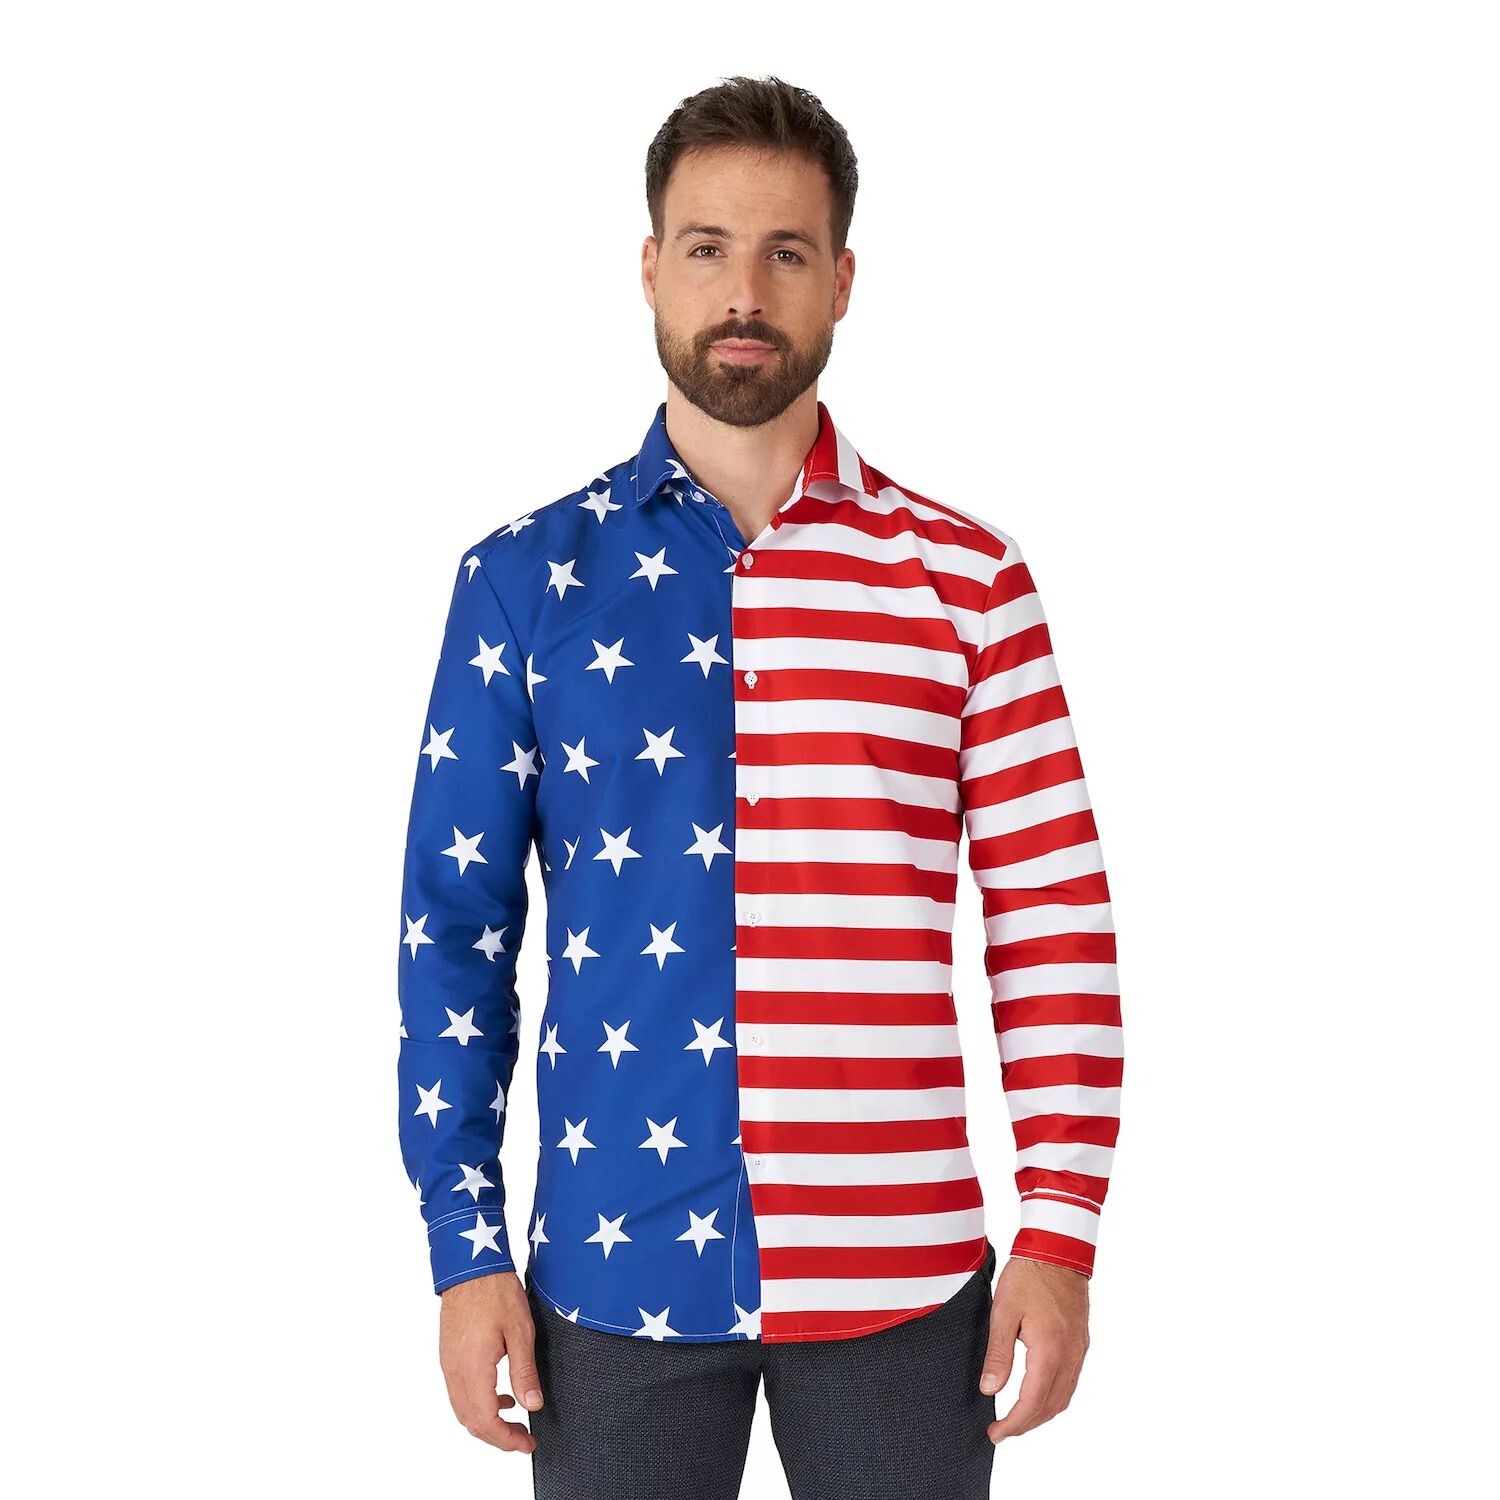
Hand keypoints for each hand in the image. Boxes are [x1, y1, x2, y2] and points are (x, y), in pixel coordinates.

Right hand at [438, 1271, 542, 1453]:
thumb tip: (532, 1405)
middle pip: (472, 1422)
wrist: (470, 1266)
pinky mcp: (449, 1356)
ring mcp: (448, 1364)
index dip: (506, 1439)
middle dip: (498, 1437)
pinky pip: (459, 1393)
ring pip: (463, 1410)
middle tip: (523, 1439)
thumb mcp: (521, 1331)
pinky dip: (478, 1404)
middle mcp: (455, 1371)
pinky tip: (500, 1395)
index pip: (486, 1421)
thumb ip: (524, 1372)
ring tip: (514, 1421)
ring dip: (487, 1422)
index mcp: (473, 1368)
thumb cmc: (496, 1291)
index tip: (526, 1443)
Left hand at [979, 1256, 1089, 1444]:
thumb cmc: (1029, 1276)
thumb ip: (998, 1354)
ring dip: (1041, 1413)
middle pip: (1051, 1407)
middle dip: (1027, 1425)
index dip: (1014, 1424)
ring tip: (1017, 1418)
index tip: (996, 1434)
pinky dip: (1053, 1396)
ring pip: (1064, 1397)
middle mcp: (1070, 1356)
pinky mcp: (1081, 1342)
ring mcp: (1079, 1350)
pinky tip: (1038, 1393)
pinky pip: (1070, 1381)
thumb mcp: (1003, 1312)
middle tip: (1002, 1431)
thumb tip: (990, 1390)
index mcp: (1049, 1352)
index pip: (1032, 1403)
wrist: (1058, 1249)